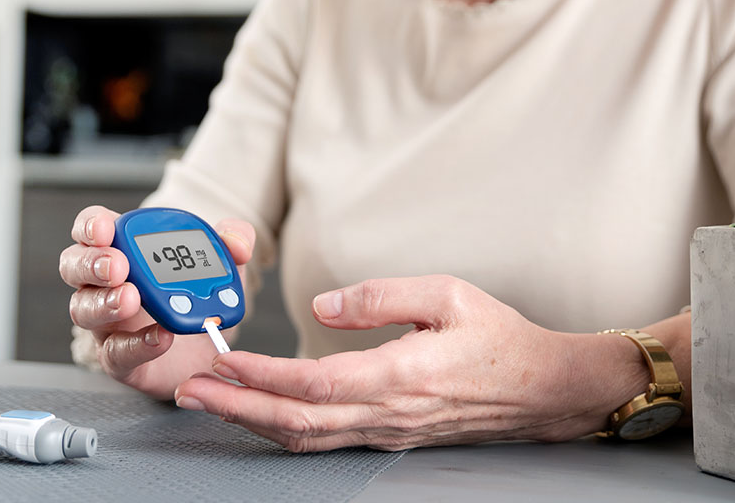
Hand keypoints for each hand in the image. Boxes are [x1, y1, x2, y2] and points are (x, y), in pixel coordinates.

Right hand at [60, 205, 255, 398]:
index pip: (90, 228)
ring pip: (83, 309)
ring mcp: (106, 322)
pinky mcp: (119, 359)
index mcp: (122, 248)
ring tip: (131, 300)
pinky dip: (136, 345)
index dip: (91, 226)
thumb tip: (237, 244)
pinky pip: (115, 353)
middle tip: (118, 267)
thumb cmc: (198, 291)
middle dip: (92, 263)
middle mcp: (104, 283)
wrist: (207, 342)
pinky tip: (160, 337)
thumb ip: (232, 240)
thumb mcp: (221, 258)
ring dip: (105, 303)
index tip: (107, 229)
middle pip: (73, 266)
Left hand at [173, 275, 650, 451]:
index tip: (222, 360)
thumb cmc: (500, 338)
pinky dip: (284, 430)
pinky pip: (326, 440)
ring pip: (305, 438)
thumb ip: (379, 295)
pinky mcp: (389, 437)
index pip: (312, 382)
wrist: (544, 389)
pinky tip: (260, 417)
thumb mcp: (447, 293)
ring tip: (210, 403)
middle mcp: (387, 413)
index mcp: (399, 374)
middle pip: (295, 420)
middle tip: (189, 392)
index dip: (259, 375)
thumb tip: (323, 304)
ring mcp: (386, 432)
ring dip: (252, 422)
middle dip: (235, 407)